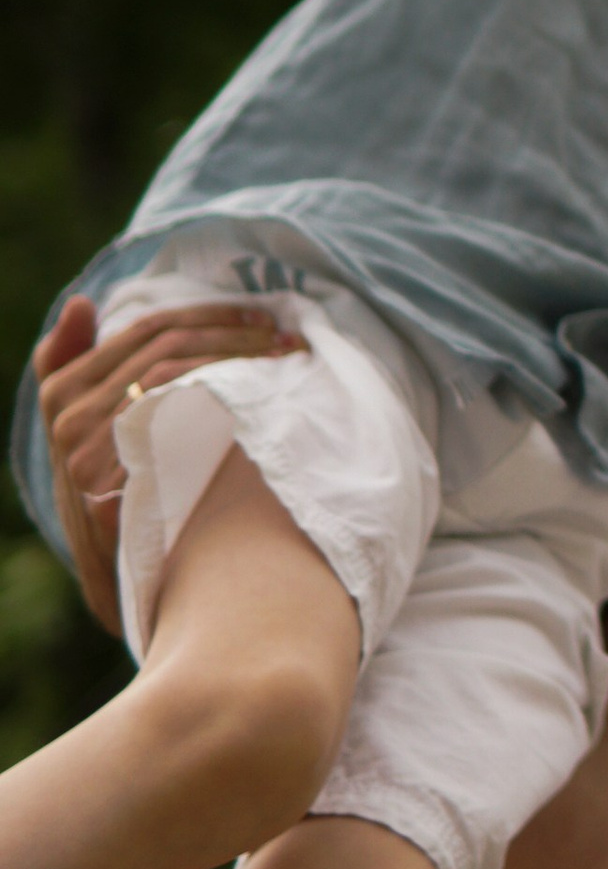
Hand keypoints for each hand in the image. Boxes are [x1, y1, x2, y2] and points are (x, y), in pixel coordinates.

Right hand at [37, 295, 305, 519]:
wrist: (113, 566)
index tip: (259, 316)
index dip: (209, 316)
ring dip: (238, 361)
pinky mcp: (117, 486)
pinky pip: (179, 424)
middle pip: (169, 349)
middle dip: (234, 336)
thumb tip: (81, 302)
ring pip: (177, 377)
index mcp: (62, 389)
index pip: (148, 329)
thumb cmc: (108, 485)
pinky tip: (262, 398)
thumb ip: (74, 362)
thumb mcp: (80, 423)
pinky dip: (224, 401)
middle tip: (285, 337)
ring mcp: (92, 452)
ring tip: (285, 359)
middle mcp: (72, 416)